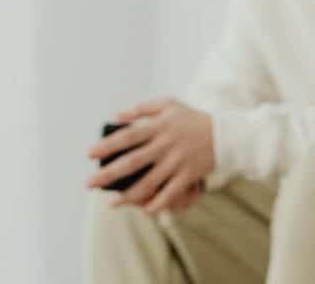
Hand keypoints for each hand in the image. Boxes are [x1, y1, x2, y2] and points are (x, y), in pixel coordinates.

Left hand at [86, 99, 215, 213]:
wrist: (225, 134)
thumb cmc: (192, 118)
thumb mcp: (169, 104)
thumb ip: (141, 108)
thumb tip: (116, 116)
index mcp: (159, 126)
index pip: (128, 136)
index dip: (107, 145)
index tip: (89, 154)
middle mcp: (166, 145)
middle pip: (133, 161)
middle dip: (109, 174)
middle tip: (89, 183)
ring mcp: (177, 162)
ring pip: (150, 182)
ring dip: (129, 195)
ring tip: (112, 204)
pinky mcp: (189, 175)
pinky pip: (171, 193)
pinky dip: (158, 203)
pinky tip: (145, 210)